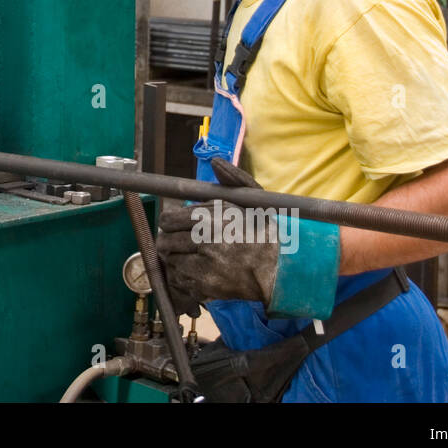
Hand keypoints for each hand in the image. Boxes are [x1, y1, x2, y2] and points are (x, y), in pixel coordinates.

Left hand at [155, 161, 278, 316]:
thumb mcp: (253, 198)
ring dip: (177, 258)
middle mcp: (205, 241)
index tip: (177, 225)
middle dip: (171, 241)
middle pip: (166, 241)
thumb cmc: (264, 231)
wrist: (280, 269)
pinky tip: (198, 271)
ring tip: (193, 257)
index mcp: (213, 217)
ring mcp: (204, 266)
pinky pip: (179, 280)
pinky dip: (184, 276)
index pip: (168, 220)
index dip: (170, 222)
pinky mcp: (205, 286)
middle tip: (183, 243)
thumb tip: (215, 161)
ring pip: (170, 261)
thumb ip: (233, 179)